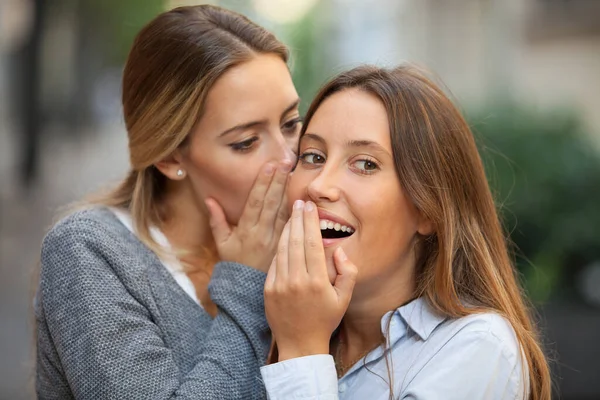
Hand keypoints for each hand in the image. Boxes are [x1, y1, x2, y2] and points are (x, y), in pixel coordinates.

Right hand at [205, 162, 290, 272]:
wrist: (248, 289)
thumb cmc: (235, 263)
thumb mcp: (222, 243)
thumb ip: (216, 220)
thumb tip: (209, 199)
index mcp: (246, 230)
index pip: (255, 202)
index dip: (262, 183)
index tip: (269, 166)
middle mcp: (262, 233)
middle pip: (271, 202)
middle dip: (278, 180)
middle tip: (285, 161)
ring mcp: (276, 239)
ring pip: (283, 211)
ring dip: (288, 190)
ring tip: (292, 171)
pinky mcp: (285, 245)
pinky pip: (291, 224)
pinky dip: (295, 209)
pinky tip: (299, 195)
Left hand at [264, 200, 357, 360]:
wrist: (299, 344)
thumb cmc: (325, 320)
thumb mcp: (344, 299)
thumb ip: (348, 273)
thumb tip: (340, 250)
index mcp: (317, 282)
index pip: (313, 244)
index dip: (311, 223)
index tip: (311, 207)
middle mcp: (297, 281)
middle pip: (296, 242)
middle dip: (298, 219)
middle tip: (300, 202)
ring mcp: (280, 285)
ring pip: (283, 249)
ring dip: (287, 229)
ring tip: (291, 213)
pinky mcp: (268, 289)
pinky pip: (274, 262)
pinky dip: (279, 247)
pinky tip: (283, 235)